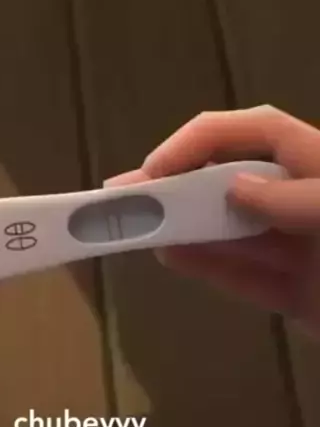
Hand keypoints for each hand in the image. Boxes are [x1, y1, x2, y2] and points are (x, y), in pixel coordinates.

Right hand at [105, 105, 319, 336]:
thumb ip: (307, 197)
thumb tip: (237, 187)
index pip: (251, 134)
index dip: (198, 142)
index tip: (157, 167)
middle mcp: (304, 203)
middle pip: (228, 182)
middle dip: (174, 185)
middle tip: (125, 193)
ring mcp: (298, 250)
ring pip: (228, 232)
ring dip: (181, 228)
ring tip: (138, 228)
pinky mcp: (294, 292)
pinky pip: (241, 276)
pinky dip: (205, 267)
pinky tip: (170, 258)